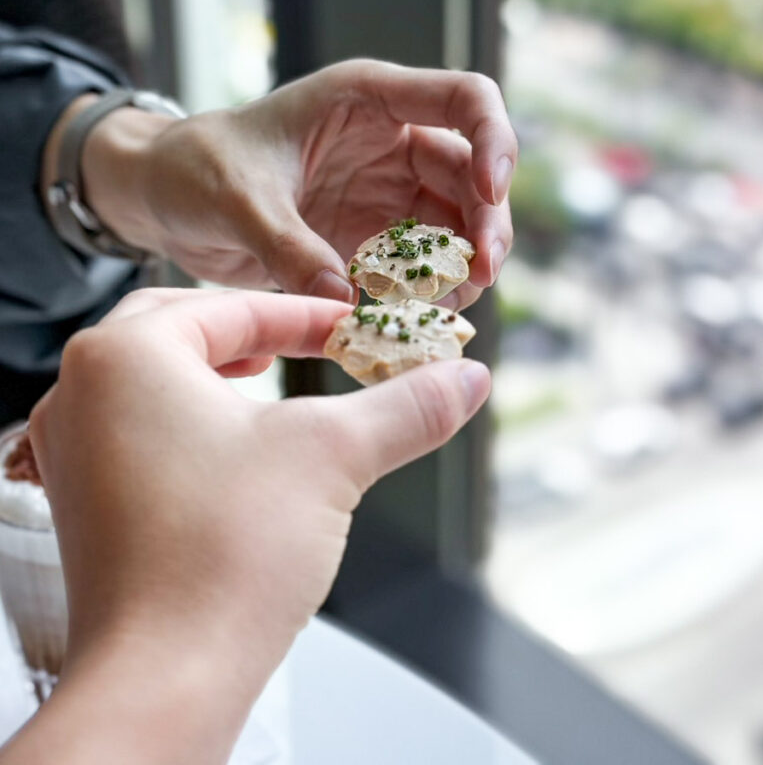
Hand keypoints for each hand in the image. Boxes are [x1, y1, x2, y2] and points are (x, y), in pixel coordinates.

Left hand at [14, 288, 489, 764]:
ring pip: (149, 380)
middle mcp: (80, 392)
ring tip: (260, 376)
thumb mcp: (335, 454)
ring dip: (211, 370)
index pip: (230, 309)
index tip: (353, 330)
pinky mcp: (81, 503)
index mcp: (124, 353)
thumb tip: (466, 377)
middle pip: (179, 328)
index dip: (305, 315)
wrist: (165, 679)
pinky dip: (182, 420)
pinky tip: (221, 445)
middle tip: (305, 338)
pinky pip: (131, 431)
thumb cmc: (225, 556)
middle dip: (250, 331)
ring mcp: (70, 450)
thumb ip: (406, 407)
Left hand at [82, 60, 516, 307]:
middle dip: (485, 224)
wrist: (166, 199)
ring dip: (461, 267)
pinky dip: (424, 293)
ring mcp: (384, 194)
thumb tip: (345, 299)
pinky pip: (417, 266)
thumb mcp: (235, 198)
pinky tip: (415, 320)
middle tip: (479, 277)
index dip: (493, 140)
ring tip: (446, 308)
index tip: (490, 192)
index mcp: (368, 102)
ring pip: (455, 226)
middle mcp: (390, 144)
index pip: (465, 99)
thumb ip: (286, 245)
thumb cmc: (196, 168)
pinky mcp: (369, 240)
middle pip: (472, 174)